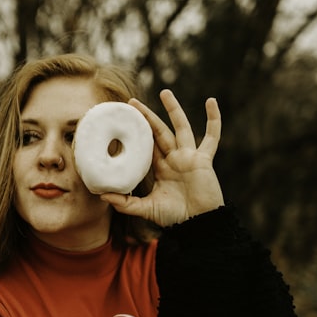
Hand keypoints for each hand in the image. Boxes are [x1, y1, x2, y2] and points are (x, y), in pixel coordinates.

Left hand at [102, 89, 224, 226]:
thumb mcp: (146, 209)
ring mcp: (190, 157)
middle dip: (147, 117)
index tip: (123, 120)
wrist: (198, 225)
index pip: (147, 145)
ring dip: (174, 109)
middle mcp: (175, 159)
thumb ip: (125, 203)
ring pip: (181, 127)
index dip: (137, 133)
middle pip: (159, 131)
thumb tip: (102, 196)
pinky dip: (214, 120)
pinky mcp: (203, 159)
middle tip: (132, 102)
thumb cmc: (175, 218)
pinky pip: (211, 137)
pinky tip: (211, 101)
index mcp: (162, 168)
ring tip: (164, 92)